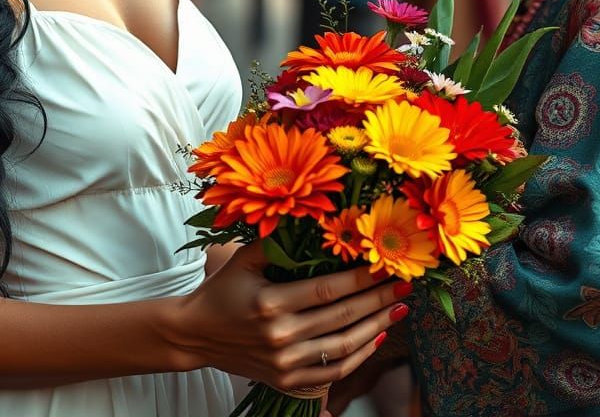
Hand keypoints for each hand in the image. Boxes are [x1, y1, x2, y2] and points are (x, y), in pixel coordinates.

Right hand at [171, 240, 410, 393]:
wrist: (195, 334)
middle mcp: (281, 336)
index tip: (384, 266)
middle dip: (378, 300)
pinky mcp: (288, 381)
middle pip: (342, 317)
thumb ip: (275, 241)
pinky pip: (333, 371)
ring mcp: (286, 363)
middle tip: (404, 286)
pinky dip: (359, 356)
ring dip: (376, 327)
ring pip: (344, 346)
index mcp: (270, 303)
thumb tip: (311, 219)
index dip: (360, 279)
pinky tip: (376, 337)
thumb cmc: (221, 290)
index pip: (327, 290)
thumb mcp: (243, 259)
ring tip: (398, 310)